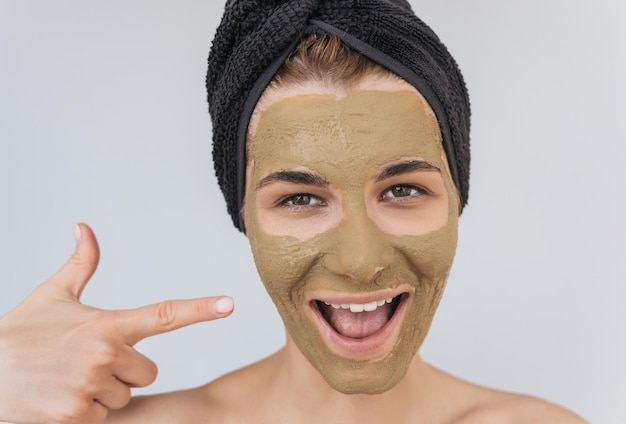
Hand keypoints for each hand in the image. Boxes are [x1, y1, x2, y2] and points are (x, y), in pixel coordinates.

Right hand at [0, 223, 233, 423]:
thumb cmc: (19, 335)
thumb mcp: (52, 296)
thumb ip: (80, 263)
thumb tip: (83, 227)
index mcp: (108, 324)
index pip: (164, 315)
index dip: (200, 309)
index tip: (229, 304)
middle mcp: (106, 354)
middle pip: (147, 372)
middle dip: (124, 371)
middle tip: (86, 364)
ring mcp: (92, 387)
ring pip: (123, 398)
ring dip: (102, 394)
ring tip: (68, 381)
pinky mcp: (77, 417)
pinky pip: (102, 419)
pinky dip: (85, 414)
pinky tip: (60, 400)